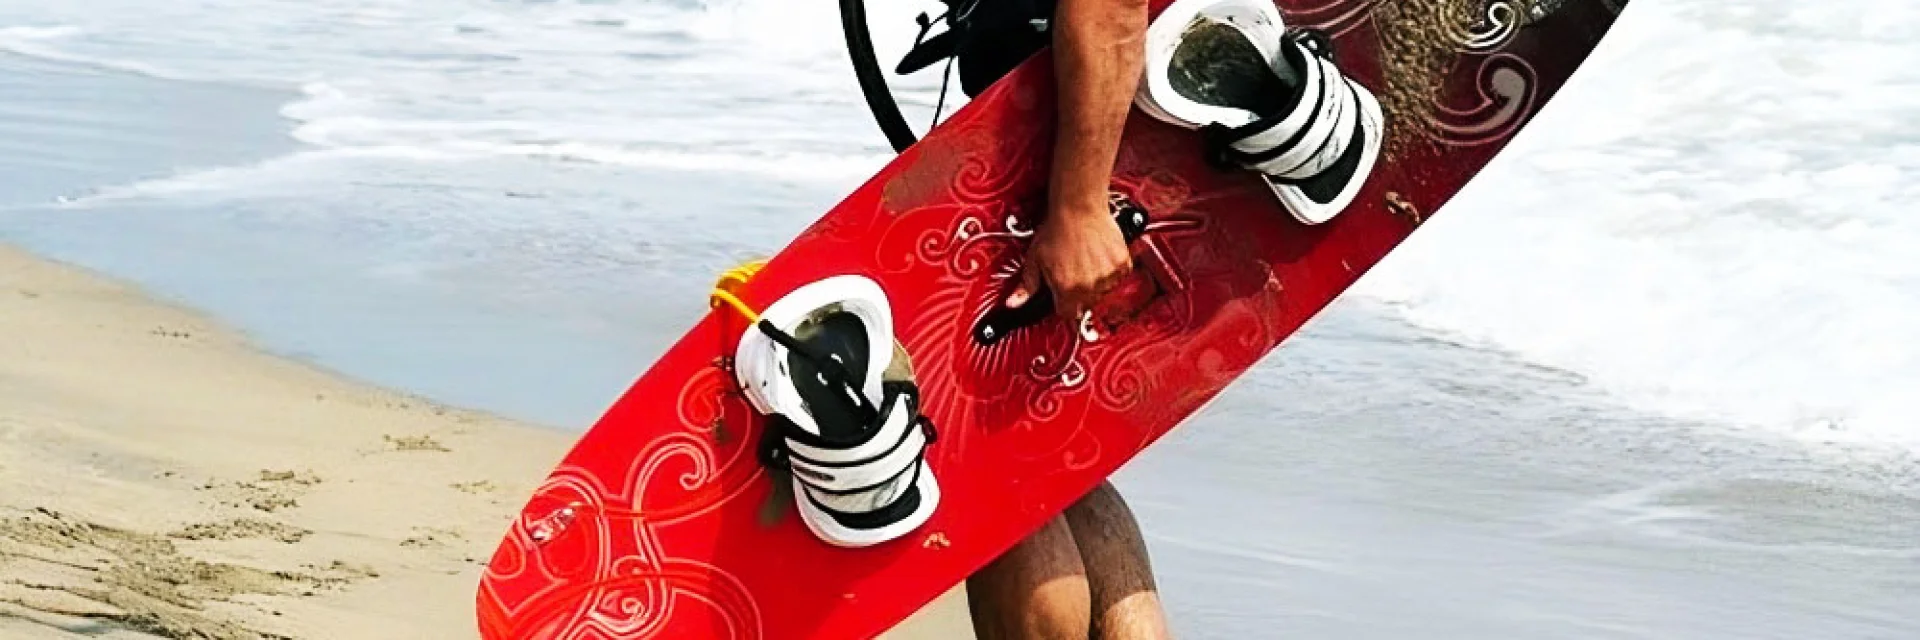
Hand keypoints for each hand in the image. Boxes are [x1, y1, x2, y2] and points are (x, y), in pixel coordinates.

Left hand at [1006, 197, 1132, 324]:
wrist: (1078, 207)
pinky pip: (1118, 277)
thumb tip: (1012, 304)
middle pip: (1086, 304)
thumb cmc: (1056, 229)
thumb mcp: (1034, 259)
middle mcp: (1089, 286)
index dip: (1064, 304)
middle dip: (1080, 293)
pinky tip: (1099, 257)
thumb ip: (1026, 286)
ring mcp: (1107, 276)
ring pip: (1103, 291)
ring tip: (1087, 261)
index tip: (1063, 294)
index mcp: (1066, 288)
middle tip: (1074, 271)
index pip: (1068, 314)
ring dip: (1097, 282)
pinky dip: (1111, 270)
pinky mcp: (1121, 264)